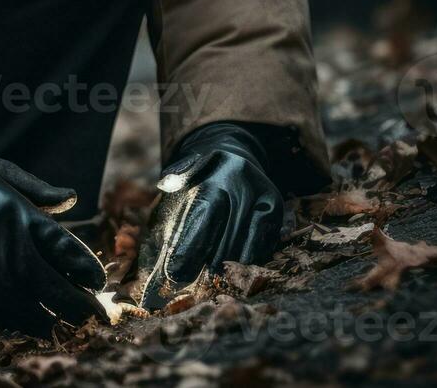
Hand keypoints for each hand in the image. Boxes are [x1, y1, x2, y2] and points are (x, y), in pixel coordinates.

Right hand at [0, 134, 106, 335]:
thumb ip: (36, 189)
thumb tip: (71, 200)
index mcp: (19, 213)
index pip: (69, 253)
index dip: (88, 272)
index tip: (95, 282)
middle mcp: (4, 246)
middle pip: (55, 290)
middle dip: (77, 308)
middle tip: (90, 315)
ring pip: (26, 311)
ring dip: (48, 321)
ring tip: (60, 325)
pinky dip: (13, 319)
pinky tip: (23, 320)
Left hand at [137, 122, 282, 310]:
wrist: (234, 154)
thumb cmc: (198, 175)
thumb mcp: (182, 176)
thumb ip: (173, 192)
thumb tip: (161, 212)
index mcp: (214, 171)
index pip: (205, 214)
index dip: (192, 246)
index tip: (176, 271)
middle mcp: (242, 181)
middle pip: (228, 232)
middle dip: (208, 261)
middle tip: (190, 281)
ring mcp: (262, 193)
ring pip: (249, 241)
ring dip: (229, 264)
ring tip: (211, 278)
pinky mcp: (275, 206)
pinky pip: (264, 241)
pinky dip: (248, 257)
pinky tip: (233, 268)